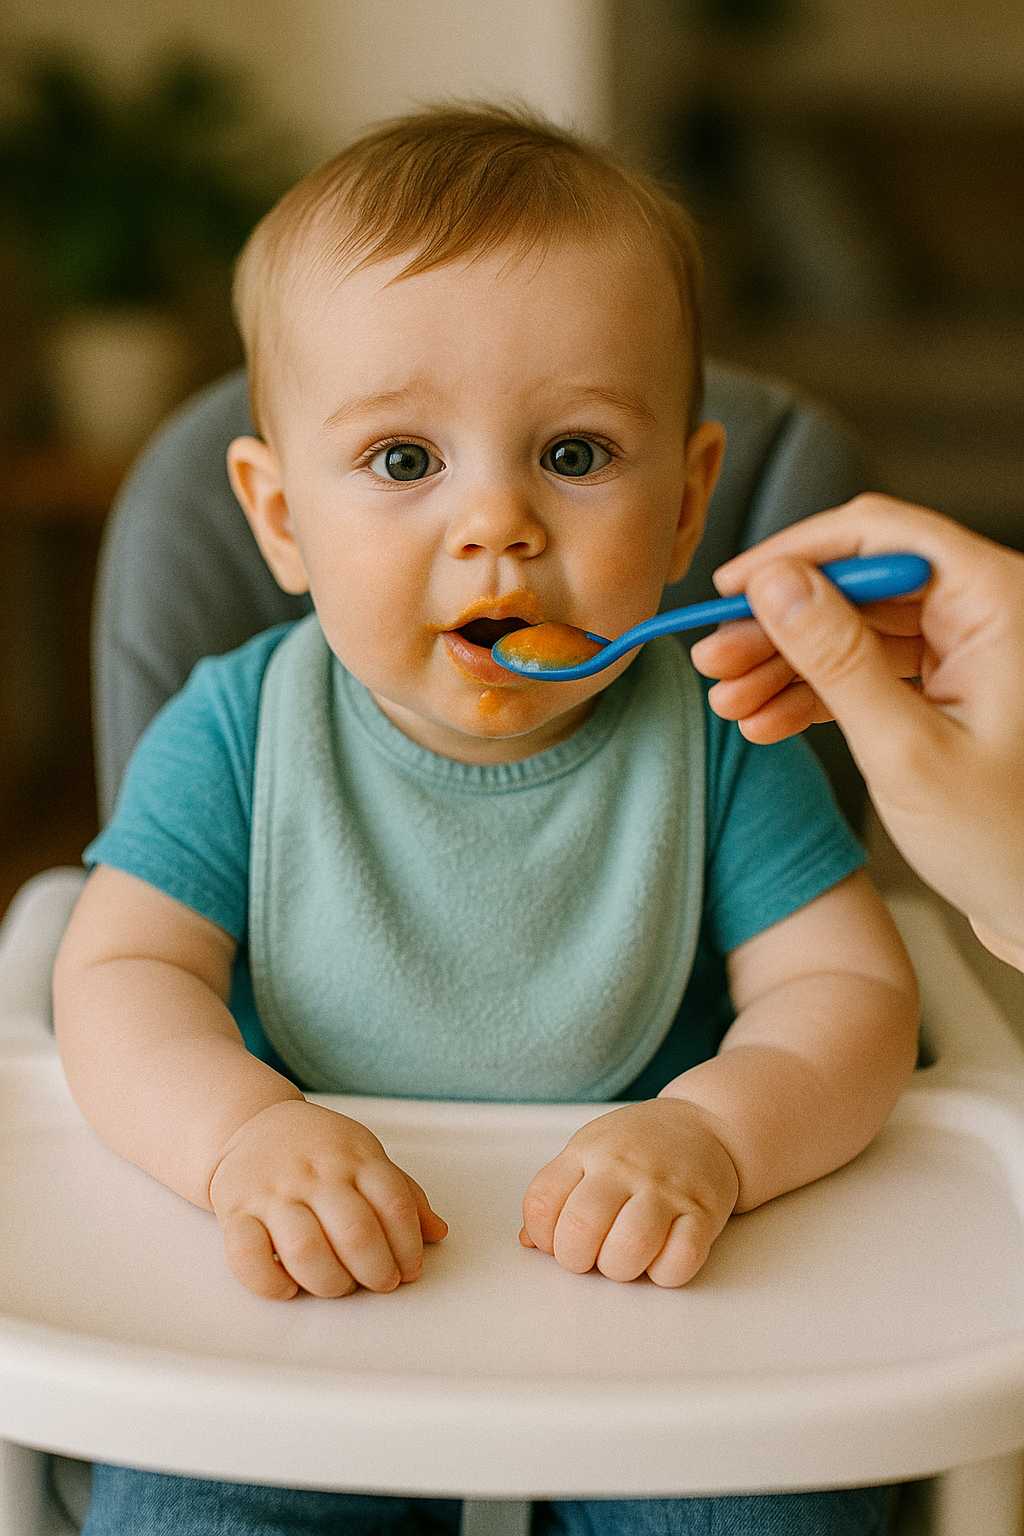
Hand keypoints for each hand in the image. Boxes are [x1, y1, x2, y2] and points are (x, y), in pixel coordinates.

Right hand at [209, 1099, 447, 1299]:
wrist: (252, 1124)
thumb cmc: (319, 1148)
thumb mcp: (366, 1155)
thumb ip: (403, 1194)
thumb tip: (438, 1232)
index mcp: (355, 1156)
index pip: (394, 1203)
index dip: (408, 1246)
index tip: (409, 1269)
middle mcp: (315, 1172)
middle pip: (356, 1232)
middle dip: (376, 1270)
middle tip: (380, 1282)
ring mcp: (273, 1192)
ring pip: (305, 1250)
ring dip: (331, 1282)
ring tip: (340, 1285)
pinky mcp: (235, 1213)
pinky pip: (247, 1258)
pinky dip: (271, 1284)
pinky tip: (289, 1287)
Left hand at [519, 1099, 738, 1286]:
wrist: (706, 1122)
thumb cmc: (639, 1144)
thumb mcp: (589, 1150)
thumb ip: (557, 1192)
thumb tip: (529, 1241)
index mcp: (587, 1151)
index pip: (541, 1201)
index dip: (541, 1236)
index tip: (555, 1241)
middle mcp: (624, 1167)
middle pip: (581, 1228)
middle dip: (576, 1260)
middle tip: (589, 1257)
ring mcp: (665, 1188)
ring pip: (628, 1249)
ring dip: (619, 1269)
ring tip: (623, 1258)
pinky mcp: (703, 1211)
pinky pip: (680, 1260)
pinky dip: (664, 1273)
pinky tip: (659, 1258)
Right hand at [690, 496, 1023, 963]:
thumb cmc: (1007, 845)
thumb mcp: (905, 750)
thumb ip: (837, 660)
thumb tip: (778, 586)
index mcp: (1000, 604)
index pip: (881, 535)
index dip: (796, 554)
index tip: (732, 587)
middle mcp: (989, 615)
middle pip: (860, 584)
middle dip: (780, 623)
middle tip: (716, 657)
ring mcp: (969, 653)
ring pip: (856, 628)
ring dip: (787, 663)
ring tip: (730, 700)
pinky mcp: (951, 690)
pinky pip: (869, 670)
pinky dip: (816, 693)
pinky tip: (767, 720)